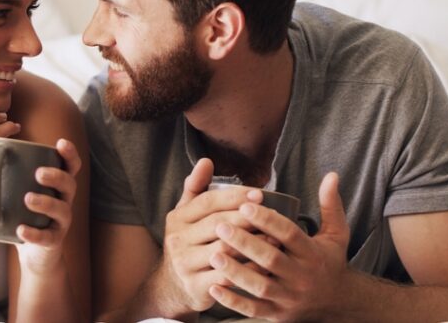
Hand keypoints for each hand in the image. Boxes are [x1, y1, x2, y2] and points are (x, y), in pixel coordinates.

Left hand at [15, 138, 81, 274]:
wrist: (35, 255)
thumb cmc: (26, 216)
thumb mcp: (21, 196)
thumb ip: (10, 180)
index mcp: (58, 186)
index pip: (70, 166)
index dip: (69, 154)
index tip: (60, 143)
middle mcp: (64, 201)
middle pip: (69, 184)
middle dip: (56, 176)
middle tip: (38, 173)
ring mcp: (61, 222)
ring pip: (62, 209)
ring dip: (46, 202)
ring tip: (28, 199)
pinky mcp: (54, 241)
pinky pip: (47, 237)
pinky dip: (34, 234)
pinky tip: (21, 230)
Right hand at [157, 158, 263, 314]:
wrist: (173, 285)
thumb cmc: (188, 242)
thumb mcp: (185, 214)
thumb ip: (196, 188)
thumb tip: (206, 160)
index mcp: (177, 218)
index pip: (208, 202)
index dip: (234, 197)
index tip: (260, 194)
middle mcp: (177, 239)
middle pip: (217, 224)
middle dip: (247, 219)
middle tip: (272, 215)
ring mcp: (185, 264)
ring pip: (224, 251)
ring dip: (251, 244)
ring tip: (274, 238)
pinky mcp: (195, 287)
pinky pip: (227, 276)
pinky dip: (248, 270)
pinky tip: (266, 265)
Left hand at [208, 172, 350, 320]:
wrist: (338, 304)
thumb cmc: (329, 261)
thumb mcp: (337, 234)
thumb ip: (331, 205)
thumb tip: (331, 174)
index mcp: (312, 254)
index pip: (289, 234)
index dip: (268, 220)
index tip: (245, 205)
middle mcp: (301, 277)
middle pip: (271, 259)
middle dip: (245, 243)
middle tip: (220, 226)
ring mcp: (289, 298)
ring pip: (260, 286)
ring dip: (236, 272)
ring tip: (213, 254)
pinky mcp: (277, 315)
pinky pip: (254, 310)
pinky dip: (234, 301)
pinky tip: (214, 287)